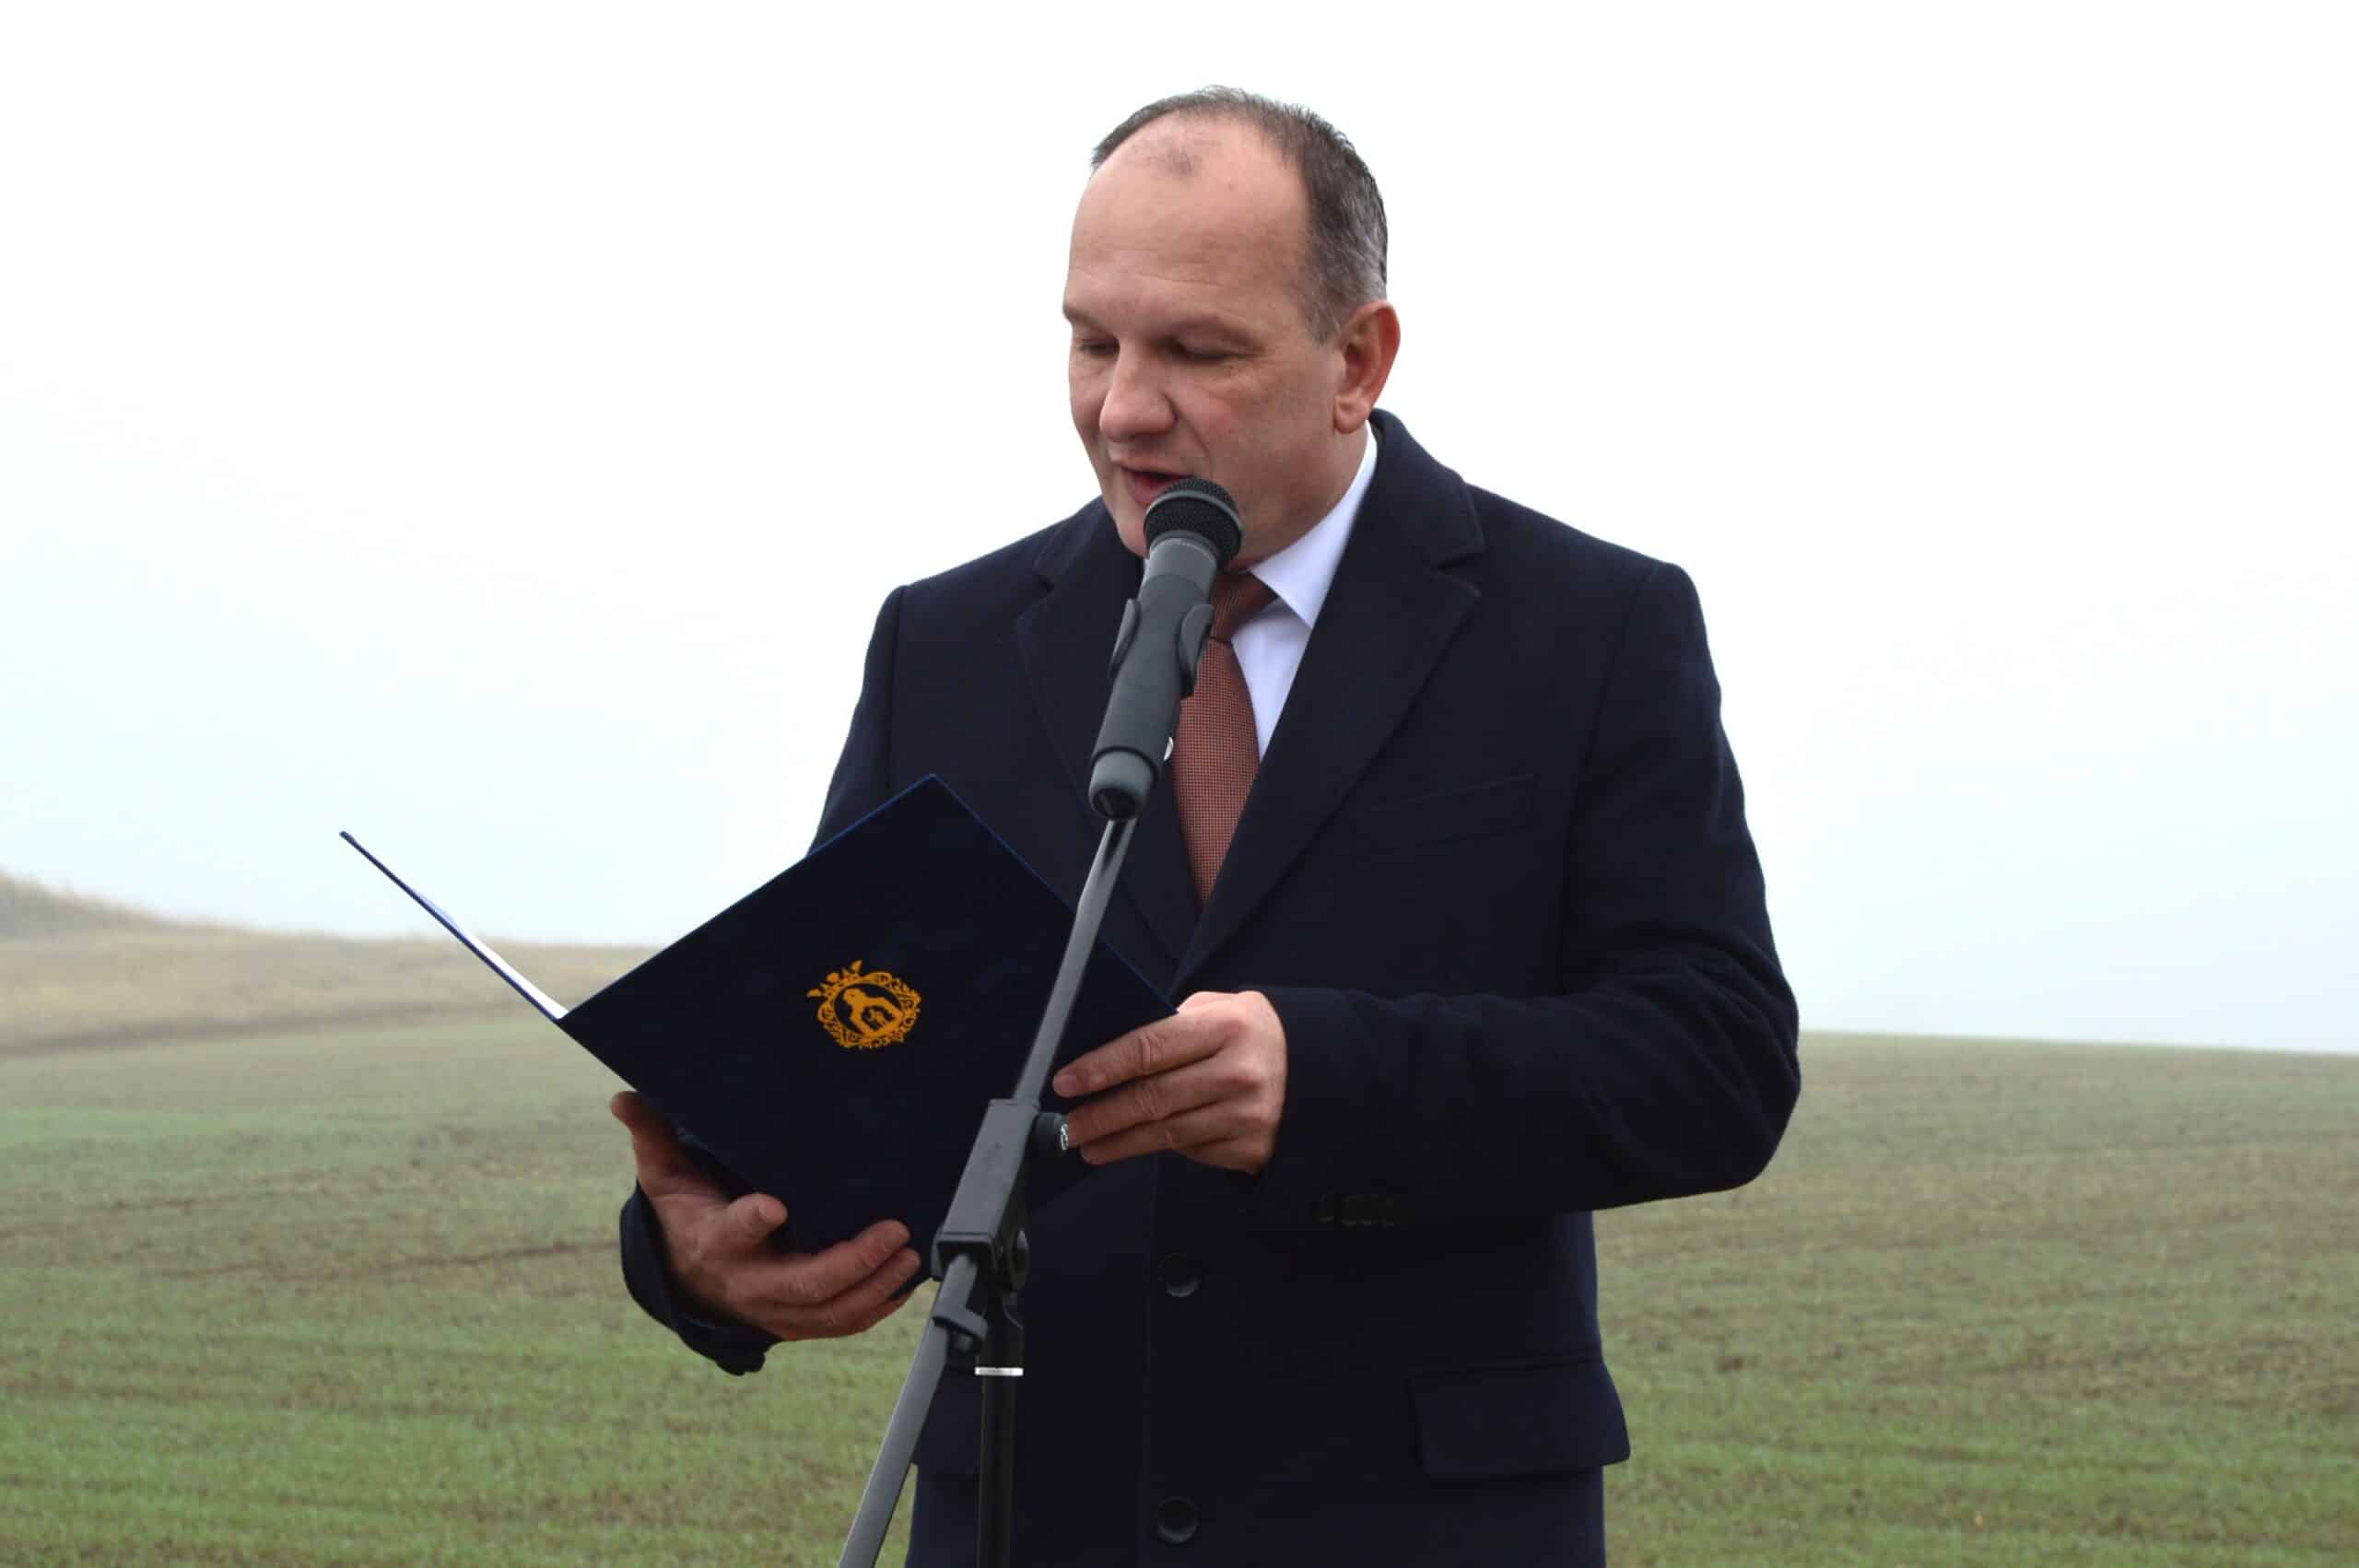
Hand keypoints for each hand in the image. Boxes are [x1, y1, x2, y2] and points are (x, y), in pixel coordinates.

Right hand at [610, 1090, 922, 1340]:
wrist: (688, 1278)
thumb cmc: (687, 1216)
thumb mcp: (666, 1178)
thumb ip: (653, 1137)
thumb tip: (623, 1097)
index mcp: (716, 1242)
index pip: (733, 1232)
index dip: (752, 1222)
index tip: (776, 1204)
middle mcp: (749, 1282)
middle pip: (804, 1285)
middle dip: (853, 1262)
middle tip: (893, 1233)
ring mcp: (776, 1309)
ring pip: (831, 1313)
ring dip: (876, 1287)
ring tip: (910, 1256)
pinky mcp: (799, 1323)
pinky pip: (842, 1325)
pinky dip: (877, 1308)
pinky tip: (905, 1283)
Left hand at [1051, 990, 1286, 1174]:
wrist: (1316, 1070)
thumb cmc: (1251, 1034)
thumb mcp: (1218, 1010)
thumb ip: (1170, 1026)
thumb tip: (1109, 1056)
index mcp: (1226, 1027)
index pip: (1149, 1048)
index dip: (1102, 1067)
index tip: (1066, 1082)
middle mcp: (1238, 1072)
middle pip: (1152, 1099)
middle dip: (1101, 1115)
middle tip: (1067, 1126)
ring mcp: (1247, 1115)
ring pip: (1166, 1134)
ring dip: (1119, 1142)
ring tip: (1087, 1145)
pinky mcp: (1251, 1148)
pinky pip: (1192, 1151)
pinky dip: (1162, 1148)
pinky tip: (1139, 1145)